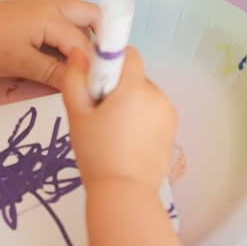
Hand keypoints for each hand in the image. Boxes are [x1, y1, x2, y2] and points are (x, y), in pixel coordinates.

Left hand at [0, 0, 98, 87]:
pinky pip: (62, 17)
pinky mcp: (32, 8)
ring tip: (82, 61)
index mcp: (51, 16)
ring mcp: (41, 3)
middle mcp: (51, 4)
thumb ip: (56, 73)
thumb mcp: (24, 64)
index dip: (93, 62)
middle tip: (99, 64)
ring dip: (84, 34)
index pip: (83, 42)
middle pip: (90, 15)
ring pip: (77, 15)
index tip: (100, 80)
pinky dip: (69, 32)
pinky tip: (61, 53)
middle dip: (100, 38)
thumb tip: (80, 84)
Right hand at [58, 46, 175, 193]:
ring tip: (112, 132)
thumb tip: (79, 54)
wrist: (124, 192)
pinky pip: (153, 113)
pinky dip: (140, 120)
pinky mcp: (171, 130)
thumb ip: (75, 78)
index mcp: (135, 88)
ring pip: (143, 96)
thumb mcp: (77, 114)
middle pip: (134, 77)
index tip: (97, 83)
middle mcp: (157, 96)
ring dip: (129, 104)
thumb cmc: (97, 154)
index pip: (128, 54)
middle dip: (117, 88)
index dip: (109, 62)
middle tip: (99, 114)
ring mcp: (168, 114)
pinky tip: (126, 142)